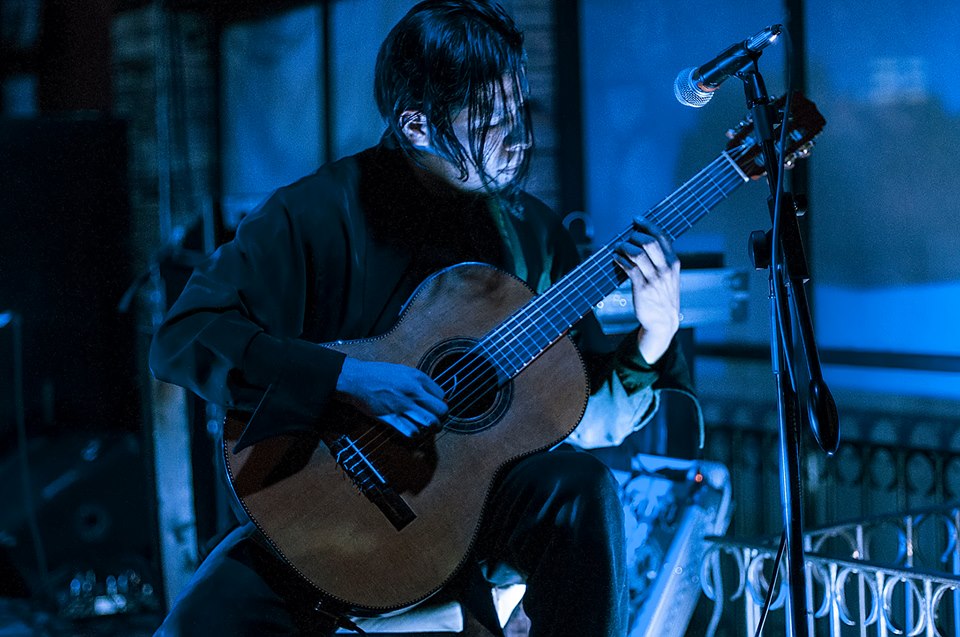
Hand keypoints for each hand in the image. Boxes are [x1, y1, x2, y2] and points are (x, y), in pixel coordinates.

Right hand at [334, 357, 448, 436]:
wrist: (356, 379)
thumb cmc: (378, 374)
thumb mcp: (403, 371)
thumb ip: (419, 382)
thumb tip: (433, 395)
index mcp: (417, 378)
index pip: (441, 394)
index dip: (440, 402)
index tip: (434, 407)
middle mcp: (413, 391)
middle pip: (441, 410)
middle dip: (442, 418)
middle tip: (437, 420)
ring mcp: (403, 405)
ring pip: (430, 422)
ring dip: (432, 428)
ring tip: (429, 428)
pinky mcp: (391, 418)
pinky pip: (411, 431)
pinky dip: (416, 434)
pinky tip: (414, 431)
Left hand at [613, 218, 680, 363]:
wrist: (664, 321)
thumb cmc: (663, 296)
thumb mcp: (669, 276)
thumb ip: (661, 260)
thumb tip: (643, 240)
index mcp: (674, 263)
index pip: (662, 237)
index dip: (648, 225)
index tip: (636, 219)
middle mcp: (666, 269)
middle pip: (649, 242)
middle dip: (634, 236)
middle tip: (626, 239)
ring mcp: (655, 279)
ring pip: (637, 254)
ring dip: (624, 247)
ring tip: (618, 248)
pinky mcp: (643, 289)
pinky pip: (629, 268)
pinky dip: (620, 260)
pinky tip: (616, 258)